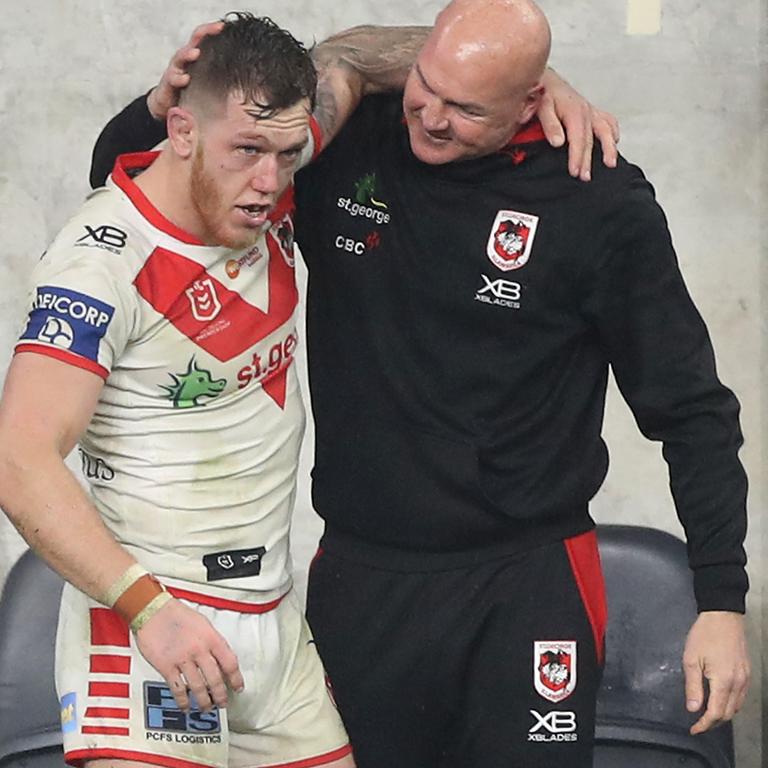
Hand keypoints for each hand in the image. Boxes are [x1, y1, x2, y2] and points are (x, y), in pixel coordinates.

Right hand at [135, 597, 243, 710]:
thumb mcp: (203, 623)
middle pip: (215, 679)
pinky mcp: (166, 666)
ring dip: (204, 701)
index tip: (238, 688)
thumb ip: (212, 641)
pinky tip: (186, 706)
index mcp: (211, 638)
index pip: (230, 662)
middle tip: (222, 703)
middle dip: (220, 695)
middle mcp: (199, 650)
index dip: (236, 678)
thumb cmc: (177, 614)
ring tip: (206, 708)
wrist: (153, 611)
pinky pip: (177, 689)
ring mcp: (182, 659)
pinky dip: (183, 701)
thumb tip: (220, 658)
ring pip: (198, 687)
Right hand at [147, 20, 224, 119]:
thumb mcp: (208, 81)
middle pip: (195, 40)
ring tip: (196, 53)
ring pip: (181, 56)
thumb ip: (221, 76)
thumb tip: (243, 78)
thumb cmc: (192, 90)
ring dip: (188, 54)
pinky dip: (179, 78)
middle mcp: (186, 58)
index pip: (204, 37)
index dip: (213, 30)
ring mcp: (176, 68)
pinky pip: (173, 78)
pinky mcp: (169, 82)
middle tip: (217, 29)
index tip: (224, 26)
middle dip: (205, 33)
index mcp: (196, 56)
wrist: (171, 103)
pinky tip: (186, 79)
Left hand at [537, 68, 619, 181]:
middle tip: (584, 177)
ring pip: (605, 130)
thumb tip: (558, 142)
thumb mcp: (541, 107)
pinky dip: (612, 132)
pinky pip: (607, 121)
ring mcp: (590, 110)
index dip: (577, 157)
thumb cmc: (540, 94)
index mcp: (574, 111)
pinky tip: (615, 141)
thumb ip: (550, 124)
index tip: (575, 172)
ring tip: (610, 164)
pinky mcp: (591, 110)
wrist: (544, 79)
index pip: (578, 139)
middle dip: (588, 160)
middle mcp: (586, 110)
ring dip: (609, 148)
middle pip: (590, 140)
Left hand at [682, 611, 749, 734]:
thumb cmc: (704, 635)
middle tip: (698, 723)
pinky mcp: (747, 673)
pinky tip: (720, 700)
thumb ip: (692, 686)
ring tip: (706, 715)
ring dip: (722, 714)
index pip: (715, 713)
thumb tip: (692, 708)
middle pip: (727, 713)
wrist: (723, 617)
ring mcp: (745, 679)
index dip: (704, 725)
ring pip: (736, 707)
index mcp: (723, 681)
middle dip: (713, 722)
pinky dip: (730, 704)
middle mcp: (738, 684)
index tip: (694, 729)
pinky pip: (741, 697)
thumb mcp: (691, 659)